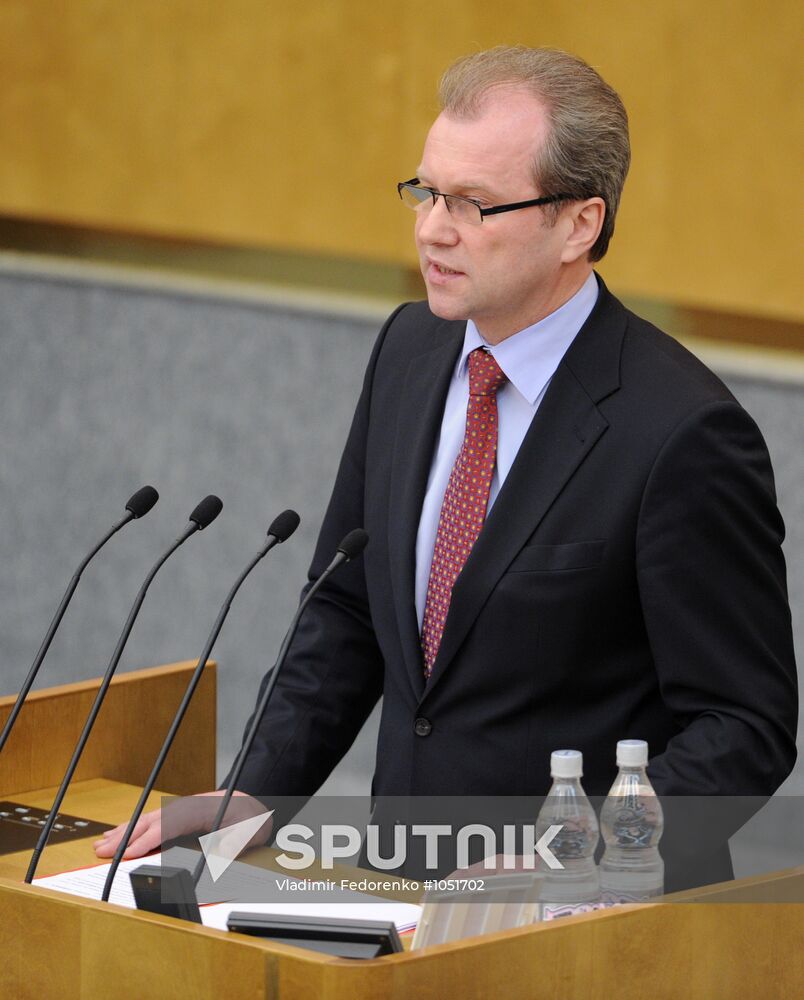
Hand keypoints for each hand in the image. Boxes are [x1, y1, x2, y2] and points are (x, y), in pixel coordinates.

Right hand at [93, 790, 270, 859]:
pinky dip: (133, 827)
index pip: (169, 824)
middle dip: (126, 836)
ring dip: (125, 831)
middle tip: (101, 851)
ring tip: (102, 844)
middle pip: (153, 820)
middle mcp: (188, 806)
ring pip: (148, 819)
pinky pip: (152, 820)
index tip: (128, 852)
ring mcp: (182, 809)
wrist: (255, 805)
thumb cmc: (252, 819)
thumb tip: (219, 852)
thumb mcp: (252, 831)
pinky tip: (119, 833)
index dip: (148, 839)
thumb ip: (236, 842)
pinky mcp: (179, 815)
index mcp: (203, 809)